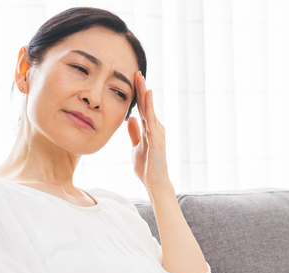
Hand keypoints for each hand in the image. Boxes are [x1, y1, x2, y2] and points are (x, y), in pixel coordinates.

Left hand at [127, 71, 172, 191]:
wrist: (155, 183)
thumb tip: (131, 119)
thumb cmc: (147, 167)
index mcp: (149, 129)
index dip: (137, 94)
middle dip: (141, 88)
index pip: (142, 108)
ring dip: (144, 93)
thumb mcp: (136, 147)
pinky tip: (147, 96)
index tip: (133, 79)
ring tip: (140, 78)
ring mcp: (157, 132)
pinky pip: (152, 120)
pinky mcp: (157, 139)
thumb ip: (134, 133)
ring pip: (149, 109)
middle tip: (136, 71)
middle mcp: (155, 127)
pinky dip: (149, 107)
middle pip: (146, 104)